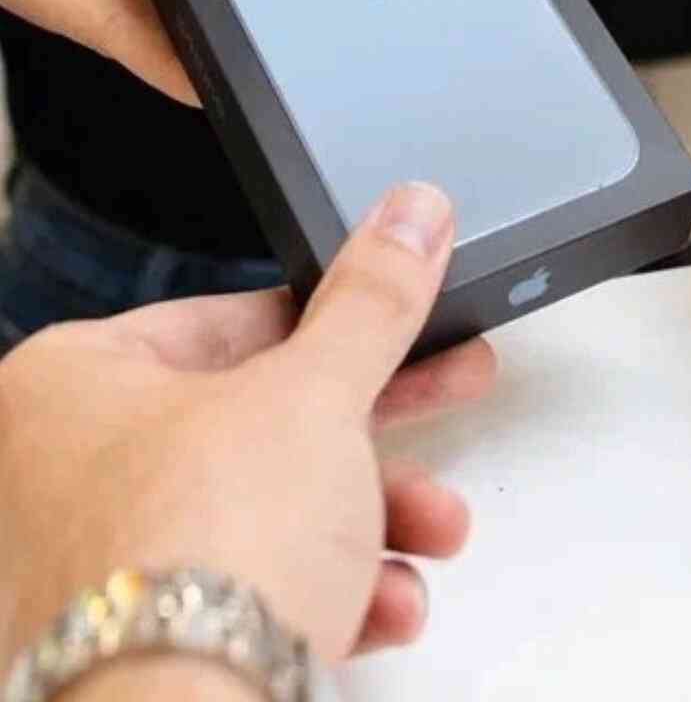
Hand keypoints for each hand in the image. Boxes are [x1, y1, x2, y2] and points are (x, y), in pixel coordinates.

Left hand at [0, 182, 495, 675]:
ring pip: (262, 515)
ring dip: (370, 520)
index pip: (226, 321)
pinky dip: (327, 591)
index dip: (331, 319)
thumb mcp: (317, 391)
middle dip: (374, 427)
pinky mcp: (140, 648)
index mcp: (71, 383)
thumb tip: (407, 220)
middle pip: (255, 420)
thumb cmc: (201, 553)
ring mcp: (99, 570)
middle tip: (447, 388)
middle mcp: (65, 473)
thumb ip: (372, 301)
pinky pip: (249, 595)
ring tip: (434, 527)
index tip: (396, 316)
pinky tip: (387, 601)